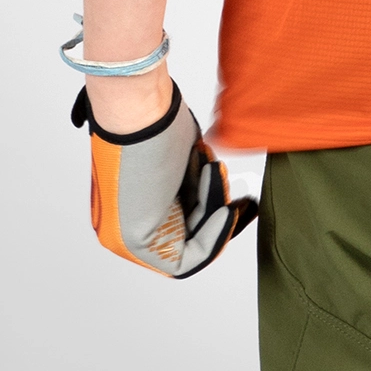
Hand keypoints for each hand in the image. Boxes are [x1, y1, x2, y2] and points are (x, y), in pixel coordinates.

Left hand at [72, 77, 257, 276]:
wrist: (136, 109)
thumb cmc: (153, 119)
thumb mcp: (180, 154)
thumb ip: (191, 178)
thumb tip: (212, 182)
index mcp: (131, 203)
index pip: (178, 221)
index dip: (210, 210)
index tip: (236, 198)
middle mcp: (125, 224)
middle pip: (185, 234)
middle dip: (217, 214)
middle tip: (245, 202)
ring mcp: (127, 237)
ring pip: (189, 243)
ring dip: (213, 210)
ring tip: (213, 172)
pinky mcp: (136, 241)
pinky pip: (185, 260)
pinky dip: (213, 237)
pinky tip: (224, 208)